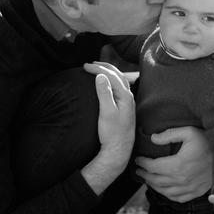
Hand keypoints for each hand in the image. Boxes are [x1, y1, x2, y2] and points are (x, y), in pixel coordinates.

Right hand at [80, 61, 134, 194]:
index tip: (84, 66)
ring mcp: (128, 102)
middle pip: (118, 75)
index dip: (98, 69)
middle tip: (89, 64)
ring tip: (97, 69)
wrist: (119, 149)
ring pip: (120, 80)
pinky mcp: (125, 107)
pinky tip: (106, 84)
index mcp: (125, 95)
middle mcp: (129, 96)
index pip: (111, 76)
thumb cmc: (112, 133)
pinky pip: (119, 87)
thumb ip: (104, 93)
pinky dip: (111, 80)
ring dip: (108, 72)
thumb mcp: (106, 113)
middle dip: (104, 67)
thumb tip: (100, 76)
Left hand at [135, 126, 212, 201]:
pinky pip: (176, 198)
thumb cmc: (208, 141)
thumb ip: (169, 134)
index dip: (143, 163)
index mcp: (177, 165)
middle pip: (156, 180)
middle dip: (144, 175)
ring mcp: (189, 188)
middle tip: (139, 170)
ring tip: (148, 178)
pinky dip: (166, 194)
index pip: (153, 166)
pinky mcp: (196, 192)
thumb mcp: (189, 132)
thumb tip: (153, 138)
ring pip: (164, 191)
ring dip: (153, 185)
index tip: (138, 159)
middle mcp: (181, 179)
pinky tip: (163, 189)